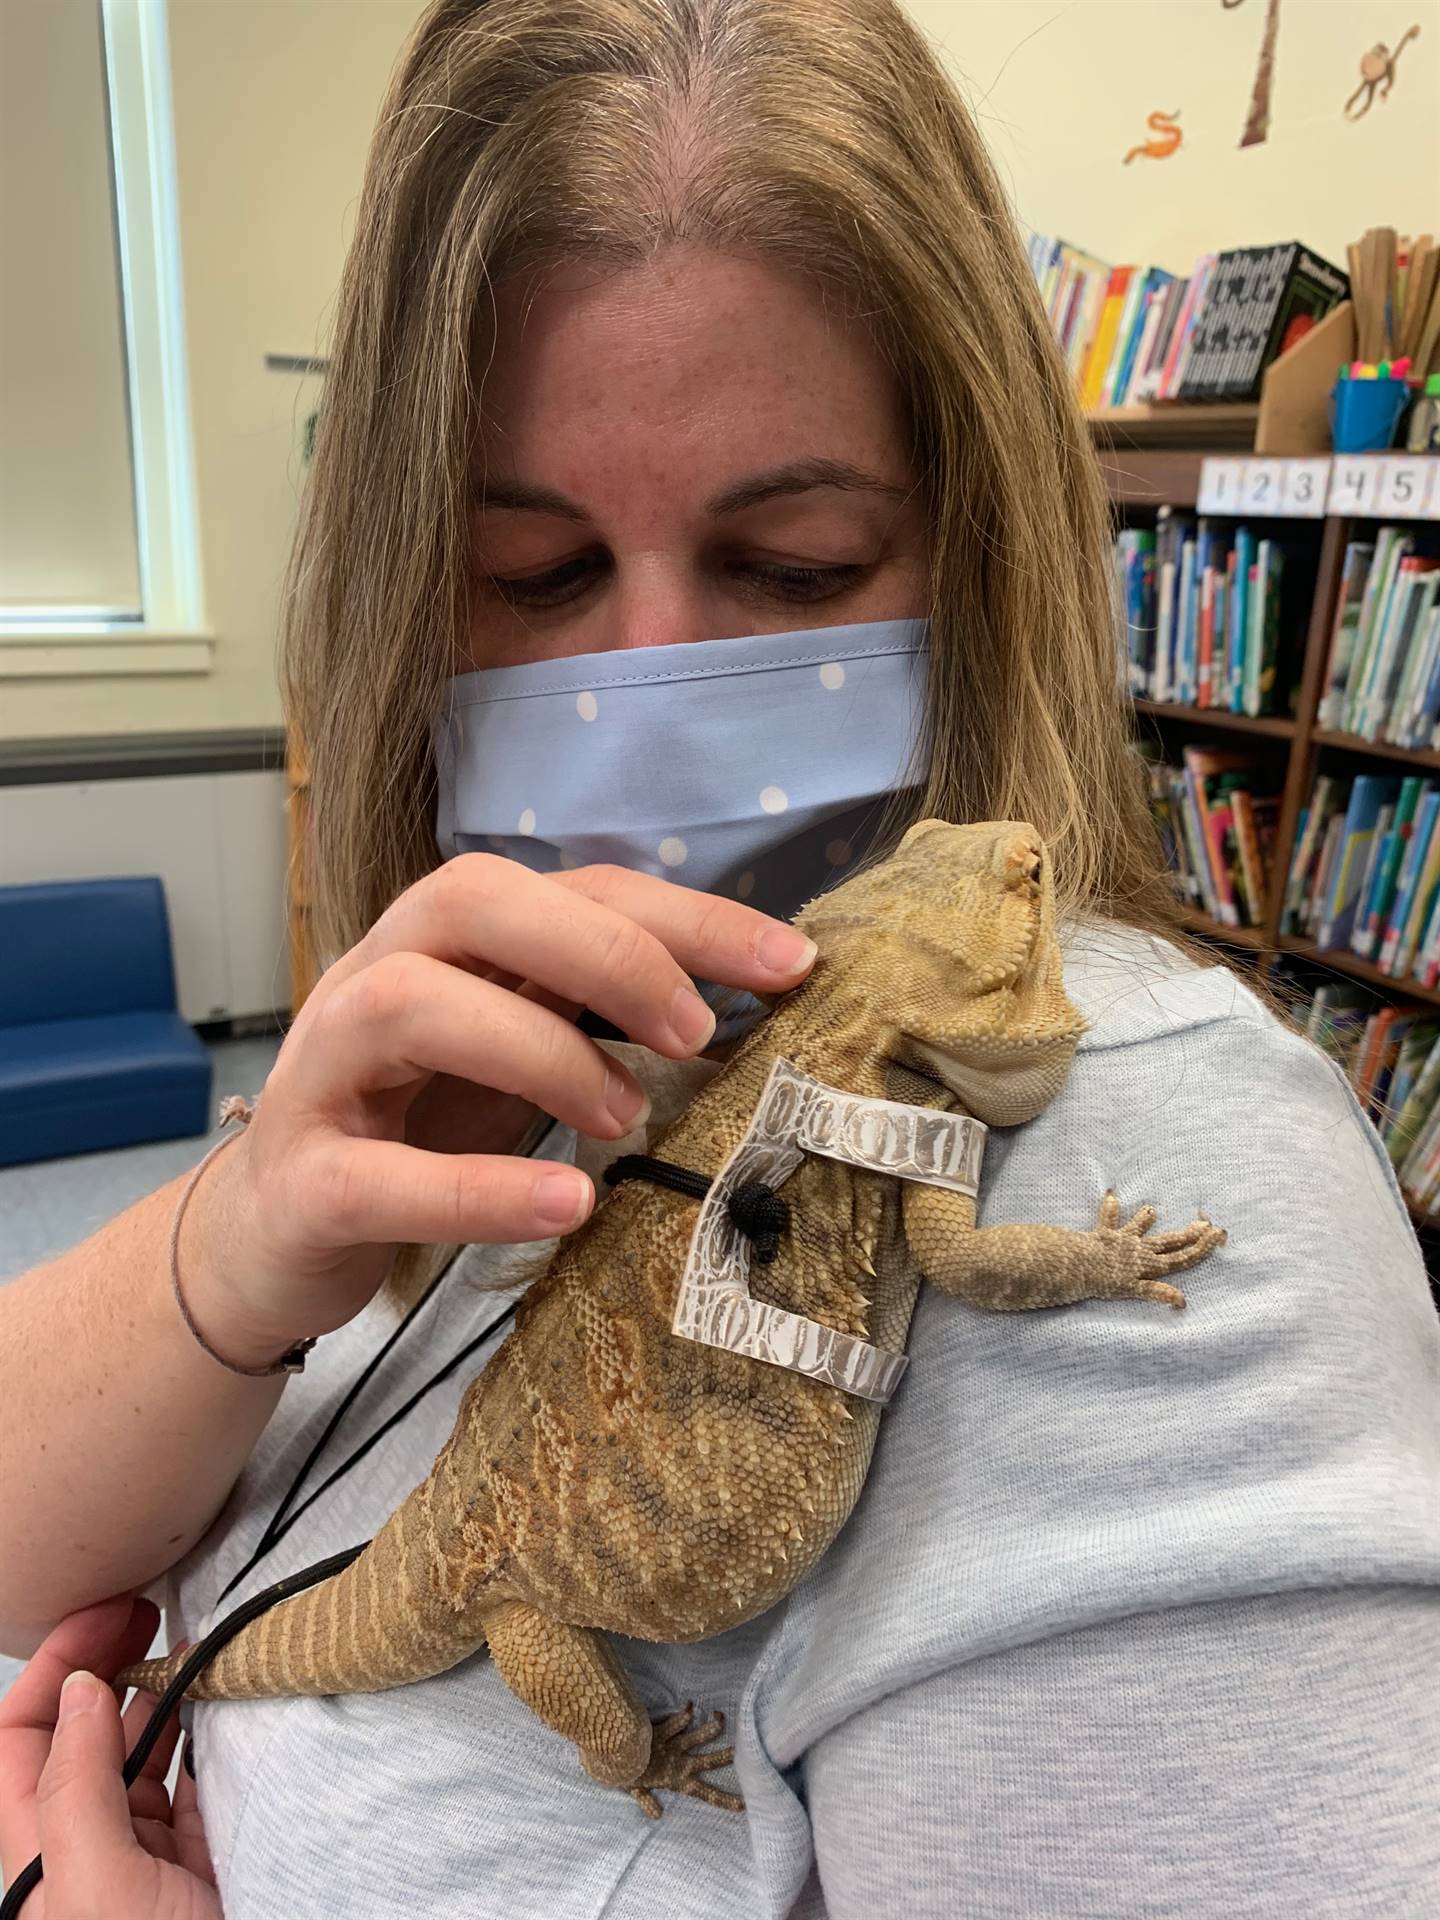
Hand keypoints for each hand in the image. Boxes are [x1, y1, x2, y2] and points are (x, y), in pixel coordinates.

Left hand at [0, 1594, 217, 1918]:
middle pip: (78, 1734)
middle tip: (152, 1607)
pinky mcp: (201, 1861)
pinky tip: (230, 1699)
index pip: (18, 1739)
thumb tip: (84, 1688)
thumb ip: (76, 1787)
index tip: (109, 1613)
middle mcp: (83, 1850)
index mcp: (36, 1858)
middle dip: (106, 1663)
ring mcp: (142, 1856)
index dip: (54, 1667)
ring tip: (196, 1641)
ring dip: (164, 1690)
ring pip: (140, 1750)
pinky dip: (212, 1731)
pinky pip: (197, 1779)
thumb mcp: (96, 1887)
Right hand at [188, 857, 816, 1363]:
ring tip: (626, 1114)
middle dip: (603, 953)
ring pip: (408, 1005)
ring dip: (538, 1048)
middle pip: (472, 902)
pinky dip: (478, 1187)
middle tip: (697, 1034)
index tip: (793, 964)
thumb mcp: (510, 1052)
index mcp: (444, 942)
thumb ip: (591, 1012)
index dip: (684, 916)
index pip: (569, 889)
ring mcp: (324, 1074)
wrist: (270, 1236)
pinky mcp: (299, 1182)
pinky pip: (375, 1175)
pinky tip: (566, 1204)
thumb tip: (739, 1006)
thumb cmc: (412, 1127)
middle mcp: (374, 977)